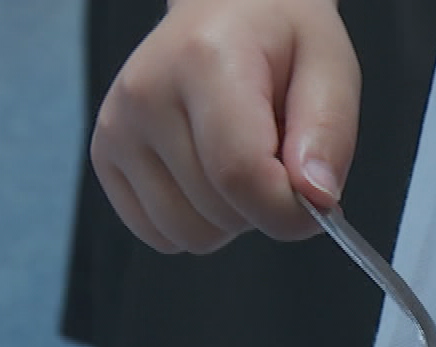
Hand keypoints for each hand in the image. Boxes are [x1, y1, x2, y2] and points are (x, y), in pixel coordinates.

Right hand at [89, 0, 358, 253]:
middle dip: (263, 205)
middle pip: (218, 212)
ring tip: (239, 157)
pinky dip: (196, 220)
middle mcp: (146, 94)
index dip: (289, 210)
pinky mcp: (105, 154)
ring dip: (229, 216)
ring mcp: (117, 127)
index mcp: (203, 61)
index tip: (316, 203)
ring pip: (189, 234)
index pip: (241, 174)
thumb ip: (329, 134)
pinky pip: (159, 234)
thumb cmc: (278, 38)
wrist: (227, 9)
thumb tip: (315, 198)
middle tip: (273, 154)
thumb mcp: (330, 68)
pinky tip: (209, 173)